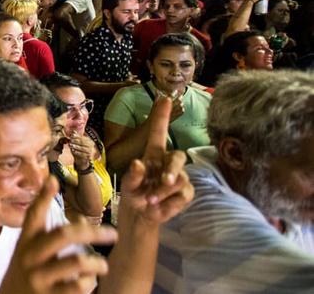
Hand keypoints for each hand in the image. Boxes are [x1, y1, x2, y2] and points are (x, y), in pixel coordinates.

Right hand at [0, 177, 116, 293]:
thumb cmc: (26, 276)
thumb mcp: (29, 255)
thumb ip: (49, 237)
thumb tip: (79, 218)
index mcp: (25, 244)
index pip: (33, 216)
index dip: (43, 197)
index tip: (53, 179)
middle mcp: (30, 258)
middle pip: (64, 234)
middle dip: (93, 231)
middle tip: (112, 234)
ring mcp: (39, 277)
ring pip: (77, 261)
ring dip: (97, 263)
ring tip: (102, 266)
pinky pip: (79, 285)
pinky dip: (89, 283)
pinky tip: (88, 283)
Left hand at [67, 134, 94, 169]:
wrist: (80, 160)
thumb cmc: (78, 150)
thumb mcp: (76, 143)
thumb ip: (76, 137)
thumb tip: (73, 131)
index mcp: (89, 140)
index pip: (82, 137)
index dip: (77, 136)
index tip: (71, 135)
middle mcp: (90, 145)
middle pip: (83, 142)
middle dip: (76, 141)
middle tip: (70, 140)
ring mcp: (90, 151)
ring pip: (83, 148)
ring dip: (76, 146)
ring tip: (70, 145)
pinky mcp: (88, 156)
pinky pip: (82, 154)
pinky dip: (77, 152)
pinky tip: (73, 151)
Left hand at [120, 95, 194, 225]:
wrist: (141, 215)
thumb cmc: (134, 194)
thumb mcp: (128, 185)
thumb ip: (133, 176)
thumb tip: (139, 164)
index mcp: (152, 155)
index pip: (158, 133)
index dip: (161, 117)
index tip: (164, 99)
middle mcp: (167, 163)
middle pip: (178, 157)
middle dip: (172, 169)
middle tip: (164, 182)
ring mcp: (179, 177)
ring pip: (180, 180)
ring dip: (163, 192)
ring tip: (150, 201)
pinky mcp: (185, 193)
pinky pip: (183, 195)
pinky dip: (170, 203)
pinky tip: (160, 207)